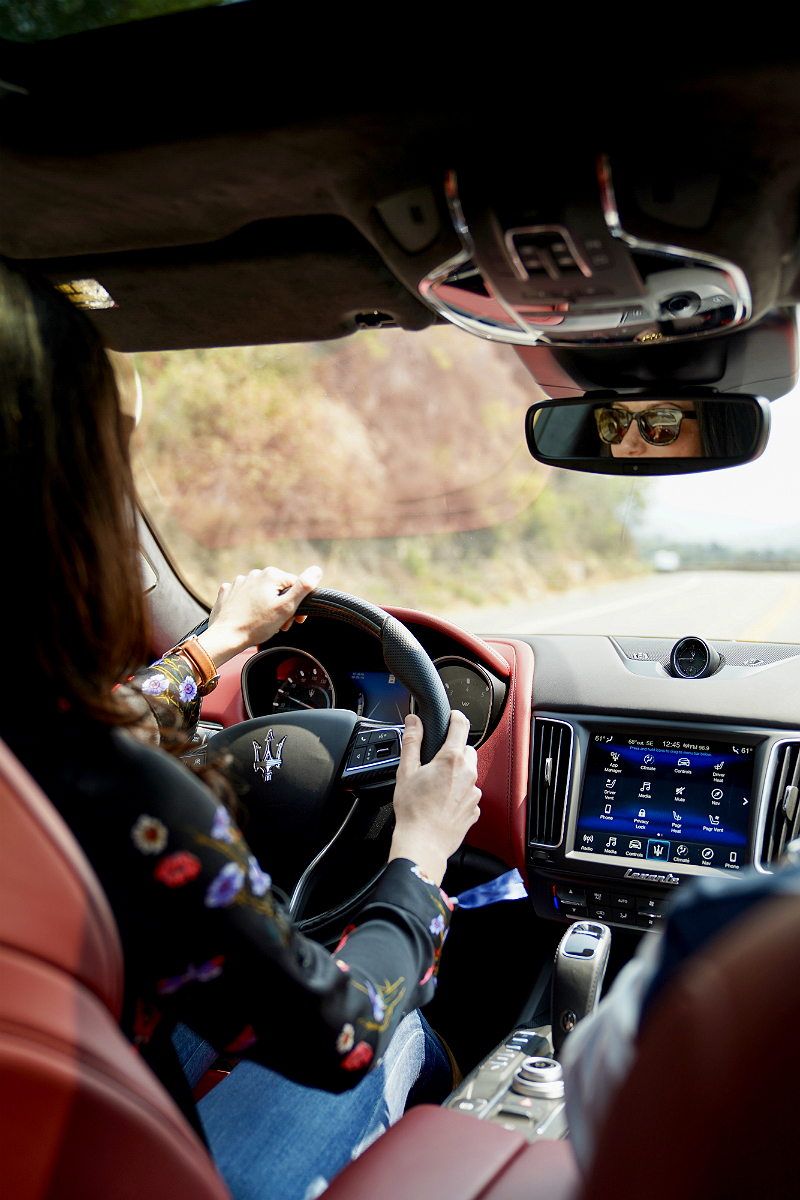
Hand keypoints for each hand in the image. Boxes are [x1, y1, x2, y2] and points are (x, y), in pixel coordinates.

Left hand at [197, 565, 322, 667]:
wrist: (225, 637)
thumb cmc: (256, 625)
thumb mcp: (286, 608)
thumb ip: (303, 587)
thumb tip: (317, 570)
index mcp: (271, 575)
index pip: (295, 585)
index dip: (299, 603)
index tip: (295, 620)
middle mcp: (255, 574)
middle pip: (278, 589)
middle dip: (282, 606)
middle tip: (281, 625)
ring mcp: (239, 582)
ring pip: (261, 592)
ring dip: (266, 606)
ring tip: (264, 623)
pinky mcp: (228, 591)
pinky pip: (245, 595)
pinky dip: (249, 605)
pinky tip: (248, 616)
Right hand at [388, 711, 480, 885]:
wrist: (423, 844)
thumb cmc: (413, 810)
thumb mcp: (406, 771)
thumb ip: (411, 741)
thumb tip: (413, 721)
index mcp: (452, 759)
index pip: (461, 725)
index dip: (456, 717)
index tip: (452, 716)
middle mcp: (468, 773)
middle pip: (467, 750)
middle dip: (454, 751)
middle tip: (436, 761)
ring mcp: (474, 793)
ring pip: (469, 773)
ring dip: (457, 774)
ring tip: (436, 786)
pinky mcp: (475, 809)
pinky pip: (469, 794)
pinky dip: (459, 794)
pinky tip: (442, 802)